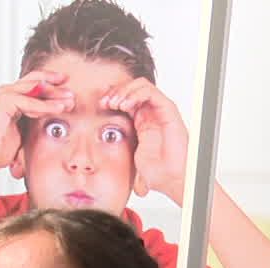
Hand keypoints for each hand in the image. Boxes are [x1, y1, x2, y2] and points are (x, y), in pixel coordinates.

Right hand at [0, 71, 73, 177]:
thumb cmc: (5, 146)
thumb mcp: (29, 126)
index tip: (69, 87)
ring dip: (54, 95)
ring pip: (35, 88)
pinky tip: (57, 109)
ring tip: (68, 101)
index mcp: (13, 96)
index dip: (54, 82)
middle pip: (37, 81)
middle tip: (72, 94)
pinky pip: (30, 101)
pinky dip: (44, 106)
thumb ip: (40, 114)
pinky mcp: (4, 101)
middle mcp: (8, 92)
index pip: (36, 82)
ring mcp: (5, 94)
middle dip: (57, 87)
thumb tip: (61, 107)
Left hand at [107, 78, 188, 201]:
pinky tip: (125, 105)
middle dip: (115, 92)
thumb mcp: (127, 156)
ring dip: (124, 91)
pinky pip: (151, 93)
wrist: (171, 179)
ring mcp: (160, 111)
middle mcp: (151, 113)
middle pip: (132, 88)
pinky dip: (136, 94)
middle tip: (105, 103)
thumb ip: (118, 149)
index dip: (111, 97)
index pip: (125, 98)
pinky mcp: (168, 111)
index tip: (100, 105)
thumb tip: (99, 154)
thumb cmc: (155, 171)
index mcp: (141, 121)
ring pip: (141, 86)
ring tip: (114, 103)